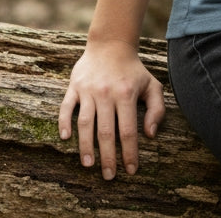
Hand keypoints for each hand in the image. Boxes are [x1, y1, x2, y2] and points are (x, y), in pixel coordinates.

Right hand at [57, 40, 165, 179]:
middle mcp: (107, 93)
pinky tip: (66, 138)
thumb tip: (149, 134)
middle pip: (106, 132)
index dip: (129, 152)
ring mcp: (89, 90)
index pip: (128, 130)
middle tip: (108, 176)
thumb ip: (157, 109)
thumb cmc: (133, 70)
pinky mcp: (74, 86)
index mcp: (127, 94)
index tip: (130, 170)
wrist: (111, 44)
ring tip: (88, 164)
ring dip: (85, 146)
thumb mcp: (152, 85)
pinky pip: (66, 107)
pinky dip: (64, 122)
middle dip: (107, 157)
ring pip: (85, 123)